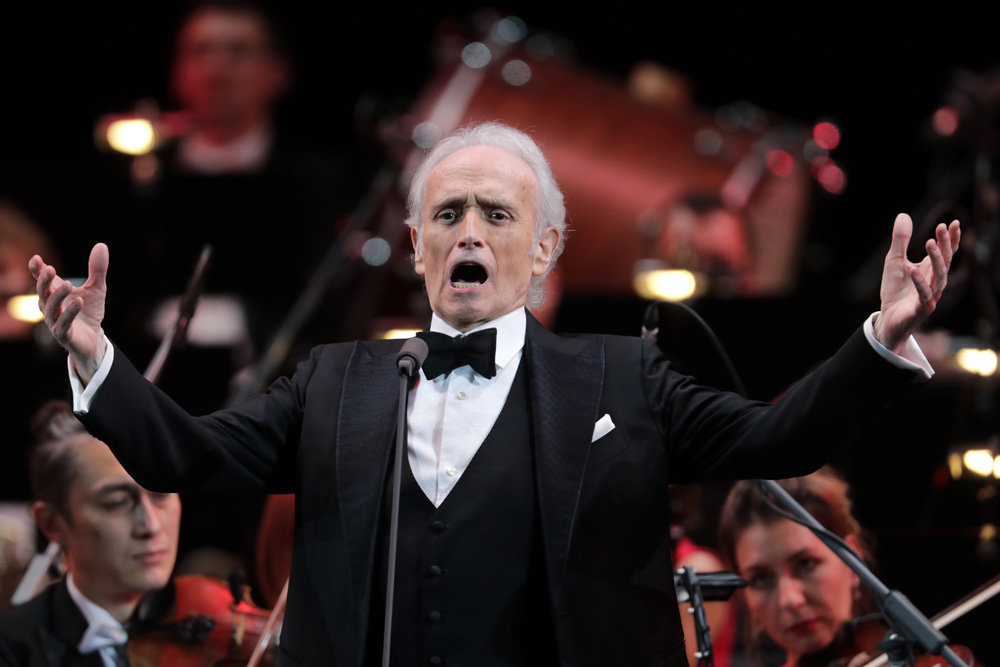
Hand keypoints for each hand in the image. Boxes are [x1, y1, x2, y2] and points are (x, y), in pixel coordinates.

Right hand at [28, 243, 108, 382]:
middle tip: (51, 269)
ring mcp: (54, 321)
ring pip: (51, 308)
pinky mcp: (63, 335)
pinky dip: (70, 312)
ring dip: (57, 296)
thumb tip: (101, 245)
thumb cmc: (88, 312)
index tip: (36, 259)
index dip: (37, 270)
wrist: (93, 338)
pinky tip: (79, 302)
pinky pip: (64, 323)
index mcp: (54, 294)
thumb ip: (97, 269)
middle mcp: (50, 307)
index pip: (42, 280)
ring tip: (67, 284)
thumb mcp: (96, 288)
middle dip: (44, 281)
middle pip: (43, 292)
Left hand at [876, 213, 959, 351]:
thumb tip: (904, 215)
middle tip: (941, 227)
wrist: (888, 318)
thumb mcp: (894, 260)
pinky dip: (920, 282)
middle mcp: (935, 282)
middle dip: (945, 244)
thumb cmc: (895, 290)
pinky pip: (923, 295)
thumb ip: (900, 240)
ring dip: (936, 260)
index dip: (951, 238)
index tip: (953, 222)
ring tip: (930, 243)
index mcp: (931, 270)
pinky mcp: (921, 309)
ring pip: (939, 277)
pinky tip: (914, 270)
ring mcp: (931, 296)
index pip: (946, 252)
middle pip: (945, 261)